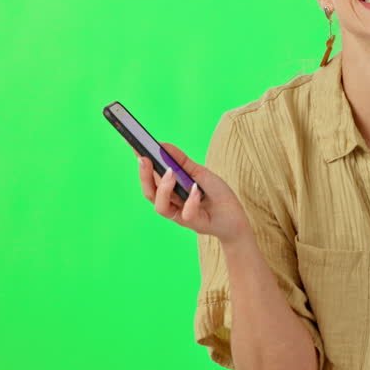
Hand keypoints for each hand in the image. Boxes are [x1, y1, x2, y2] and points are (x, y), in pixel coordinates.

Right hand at [135, 142, 249, 243]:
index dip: (140, 165)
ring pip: (161, 207)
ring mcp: (181, 215)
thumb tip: (162, 144)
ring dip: (163, 189)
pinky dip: (190, 201)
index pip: (150, 178)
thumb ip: (182, 162)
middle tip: (144, 158)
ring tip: (170, 173)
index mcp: (170, 191)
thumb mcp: (200, 173)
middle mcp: (171, 204)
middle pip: (149, 193)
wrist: (236, 218)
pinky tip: (195, 189)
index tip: (133, 146)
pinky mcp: (194, 224)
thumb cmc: (217, 195)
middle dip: (144, 176)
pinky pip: (186, 214)